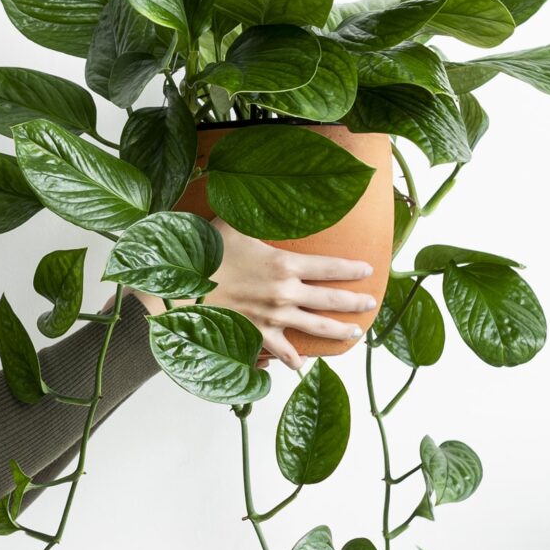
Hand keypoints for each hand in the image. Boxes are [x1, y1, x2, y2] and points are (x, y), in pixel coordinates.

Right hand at [124, 220, 376, 371]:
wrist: (180, 290)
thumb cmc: (205, 255)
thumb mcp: (232, 223)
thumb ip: (253, 209)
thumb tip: (262, 187)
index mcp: (284, 265)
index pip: (330, 268)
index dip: (353, 270)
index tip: (368, 270)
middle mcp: (285, 294)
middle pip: (331, 300)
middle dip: (355, 302)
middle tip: (369, 303)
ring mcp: (272, 318)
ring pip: (315, 328)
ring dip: (338, 331)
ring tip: (353, 332)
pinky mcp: (257, 335)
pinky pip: (282, 352)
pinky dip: (293, 360)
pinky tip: (302, 363)